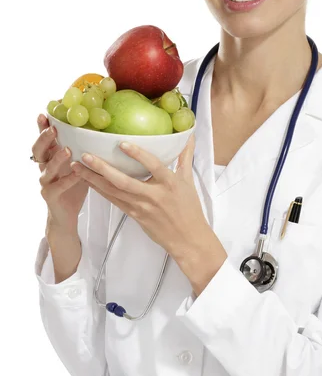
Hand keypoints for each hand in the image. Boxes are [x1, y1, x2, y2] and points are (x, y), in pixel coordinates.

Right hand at [33, 114, 88, 235]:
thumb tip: (101, 130)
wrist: (66, 213)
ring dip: (56, 158)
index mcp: (51, 157)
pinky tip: (76, 174)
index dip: (42, 127)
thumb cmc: (74, 185)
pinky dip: (68, 180)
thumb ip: (82, 149)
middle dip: (44, 139)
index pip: (44, 139)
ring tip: (66, 150)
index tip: (45, 113)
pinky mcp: (51, 196)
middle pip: (39, 151)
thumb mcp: (78, 164)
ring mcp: (46, 182)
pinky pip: (58, 187)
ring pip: (46, 169)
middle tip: (53, 129)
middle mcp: (45, 167)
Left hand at [70, 133, 211, 261]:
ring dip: (93, 179)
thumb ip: (185, 156)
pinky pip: (113, 200)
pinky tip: (88, 181)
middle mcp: (153, 195)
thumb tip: (188, 135)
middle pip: (123, 181)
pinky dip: (99, 190)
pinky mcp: (133, 215)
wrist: (186, 239)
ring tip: (77, 166)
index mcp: (168, 183)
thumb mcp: (188, 180)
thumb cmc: (189, 209)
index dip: (138, 155)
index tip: (122, 144)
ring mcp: (141, 207)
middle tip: (86, 156)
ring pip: (113, 192)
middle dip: (102, 168)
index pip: (153, 166)